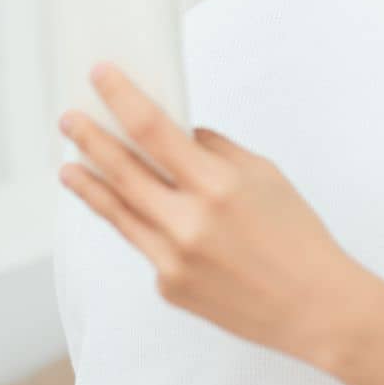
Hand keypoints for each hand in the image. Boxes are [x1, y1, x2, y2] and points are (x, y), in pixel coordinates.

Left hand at [57, 63, 366, 365]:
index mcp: (219, 185)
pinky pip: (146, 245)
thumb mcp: (266, 177)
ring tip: (68, 166)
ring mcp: (173, 258)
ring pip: (118, 211)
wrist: (315, 308)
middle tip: (70, 119)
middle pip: (123, 170)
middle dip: (90, 139)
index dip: (122, 98)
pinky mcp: (168, 286)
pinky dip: (141, 225)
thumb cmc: (298, 237)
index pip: (154, 130)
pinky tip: (139, 215)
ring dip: (89, 185)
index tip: (100, 76)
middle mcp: (189, 222)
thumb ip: (218, 152)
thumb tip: (181, 134)